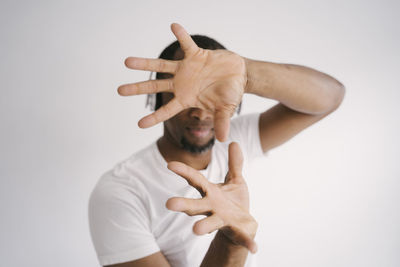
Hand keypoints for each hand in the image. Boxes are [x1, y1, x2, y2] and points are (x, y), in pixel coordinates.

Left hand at [118, 23, 246, 141]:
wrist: (239, 75)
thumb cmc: (230, 94)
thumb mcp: (225, 109)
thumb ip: (222, 121)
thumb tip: (223, 139)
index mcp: (186, 99)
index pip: (167, 110)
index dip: (154, 117)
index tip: (139, 124)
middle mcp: (181, 84)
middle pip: (155, 87)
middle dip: (138, 88)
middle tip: (119, 91)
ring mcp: (186, 69)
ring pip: (161, 66)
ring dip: (145, 64)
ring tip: (127, 62)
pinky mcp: (195, 55)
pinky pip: (186, 43)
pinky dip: (181, 35)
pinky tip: (174, 26)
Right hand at [166, 142, 257, 252]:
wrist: (242, 224)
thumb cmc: (233, 200)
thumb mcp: (235, 180)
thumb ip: (235, 164)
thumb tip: (234, 142)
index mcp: (210, 193)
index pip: (195, 180)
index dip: (184, 172)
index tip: (170, 164)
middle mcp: (212, 207)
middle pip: (195, 205)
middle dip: (183, 204)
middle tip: (169, 204)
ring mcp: (223, 220)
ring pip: (211, 223)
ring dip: (204, 226)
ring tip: (196, 230)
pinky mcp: (237, 231)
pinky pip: (242, 238)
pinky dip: (248, 242)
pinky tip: (255, 247)